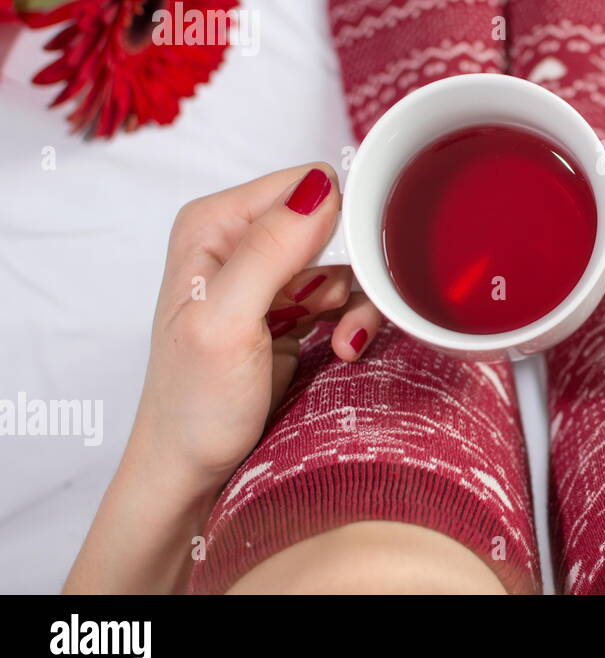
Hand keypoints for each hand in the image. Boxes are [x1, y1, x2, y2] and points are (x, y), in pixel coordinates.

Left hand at [134, 163, 384, 494]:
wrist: (193, 471)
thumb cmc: (193, 406)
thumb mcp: (225, 323)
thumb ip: (269, 251)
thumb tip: (321, 187)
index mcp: (216, 224)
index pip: (307, 186)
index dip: (337, 227)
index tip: (338, 284)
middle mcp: (243, 240)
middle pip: (337, 223)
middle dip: (355, 272)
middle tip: (343, 320)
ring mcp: (271, 277)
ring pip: (351, 263)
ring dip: (359, 306)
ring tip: (343, 345)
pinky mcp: (294, 311)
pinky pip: (350, 297)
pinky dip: (356, 323)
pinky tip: (342, 351)